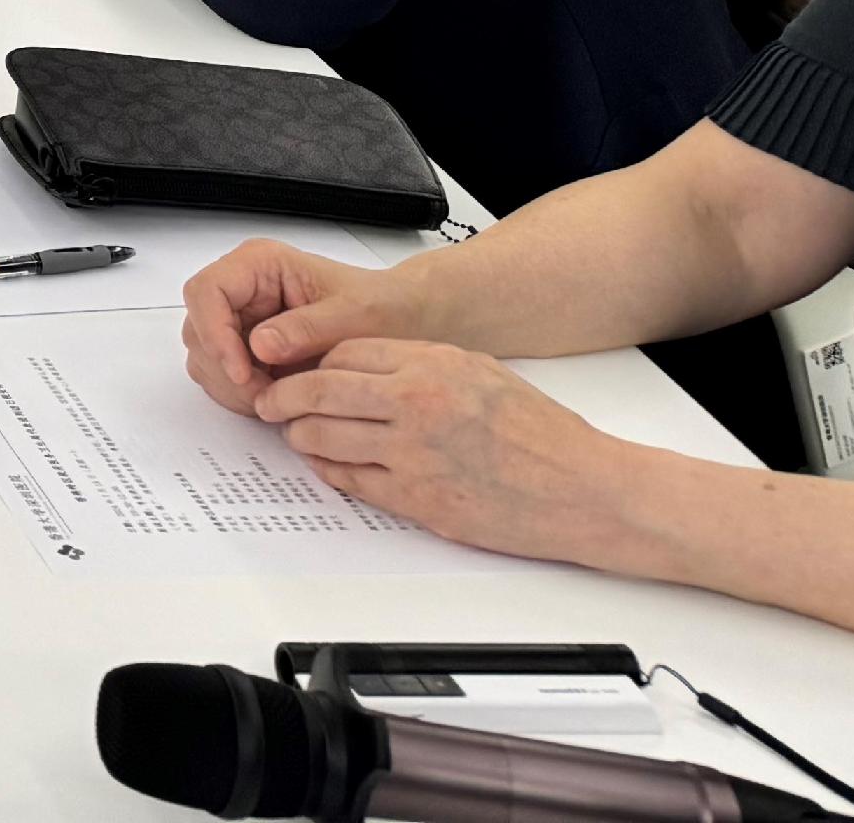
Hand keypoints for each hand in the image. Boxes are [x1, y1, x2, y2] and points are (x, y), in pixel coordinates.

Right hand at [183, 238, 413, 416]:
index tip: (243, 373)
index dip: (214, 334)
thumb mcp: (352, 317)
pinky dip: (240, 394)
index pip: (206, 292)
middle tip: (266, 398)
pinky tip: (275, 399)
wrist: (402, 322)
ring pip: (204, 355)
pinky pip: (222, 374)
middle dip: (226, 369)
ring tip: (276, 400)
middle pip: (199, 327)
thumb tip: (258, 345)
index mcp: (260, 264)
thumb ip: (306, 329)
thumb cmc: (382, 308)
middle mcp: (242, 288)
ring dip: (232, 385)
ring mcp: (241, 317)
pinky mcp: (246, 346)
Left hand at [249, 337, 645, 564]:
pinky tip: (326, 465)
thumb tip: (363, 367)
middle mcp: (417, 404)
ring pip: (323, 438)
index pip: (341, 353)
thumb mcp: (479, 370)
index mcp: (432, 364)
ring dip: (299, 436)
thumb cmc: (541, 433)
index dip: (312, 364)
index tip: (299, 371)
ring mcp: (413, 455)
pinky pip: (351, 481)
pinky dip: (329, 471)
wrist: (584, 489)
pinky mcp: (418, 501)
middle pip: (318, 392)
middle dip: (283, 397)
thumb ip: (419, 364)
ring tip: (295, 434)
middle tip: (269, 402)